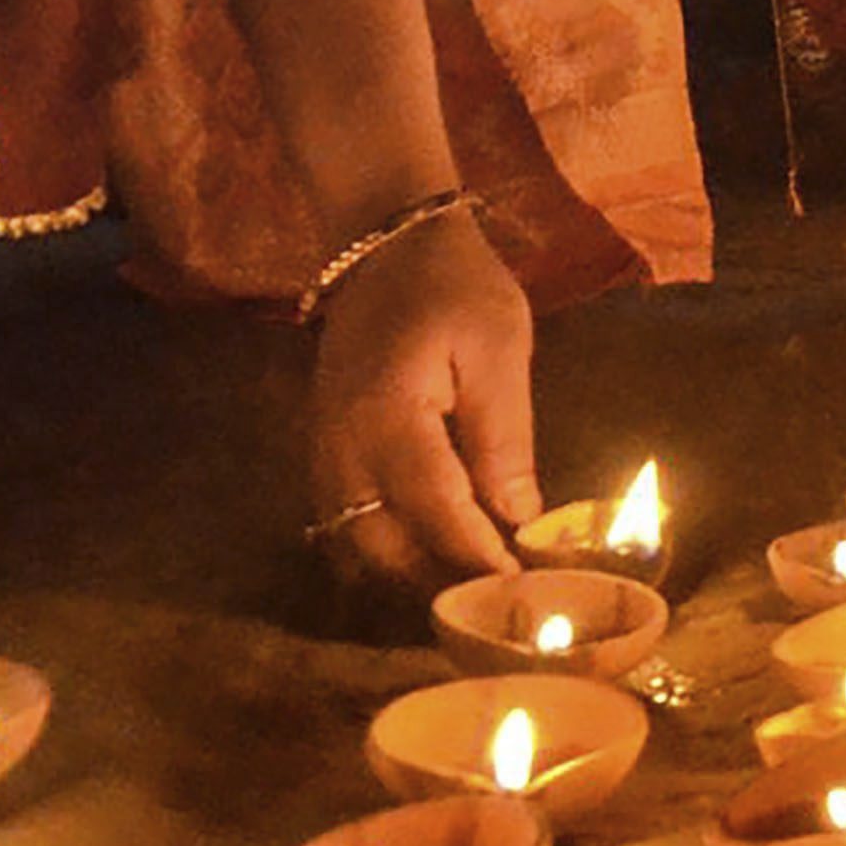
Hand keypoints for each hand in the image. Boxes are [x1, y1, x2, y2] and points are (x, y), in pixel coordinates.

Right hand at [305, 208, 537, 586]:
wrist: (384, 245)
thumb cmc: (453, 287)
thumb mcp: (498, 348)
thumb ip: (504, 437)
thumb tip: (520, 518)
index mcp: (387, 419)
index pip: (434, 511)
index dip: (476, 557)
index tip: (519, 590)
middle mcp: (342, 448)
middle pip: (383, 546)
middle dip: (439, 580)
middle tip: (500, 600)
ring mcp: (324, 452)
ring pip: (359, 543)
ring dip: (412, 570)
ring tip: (473, 584)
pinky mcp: (325, 450)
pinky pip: (349, 519)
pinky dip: (390, 544)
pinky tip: (436, 549)